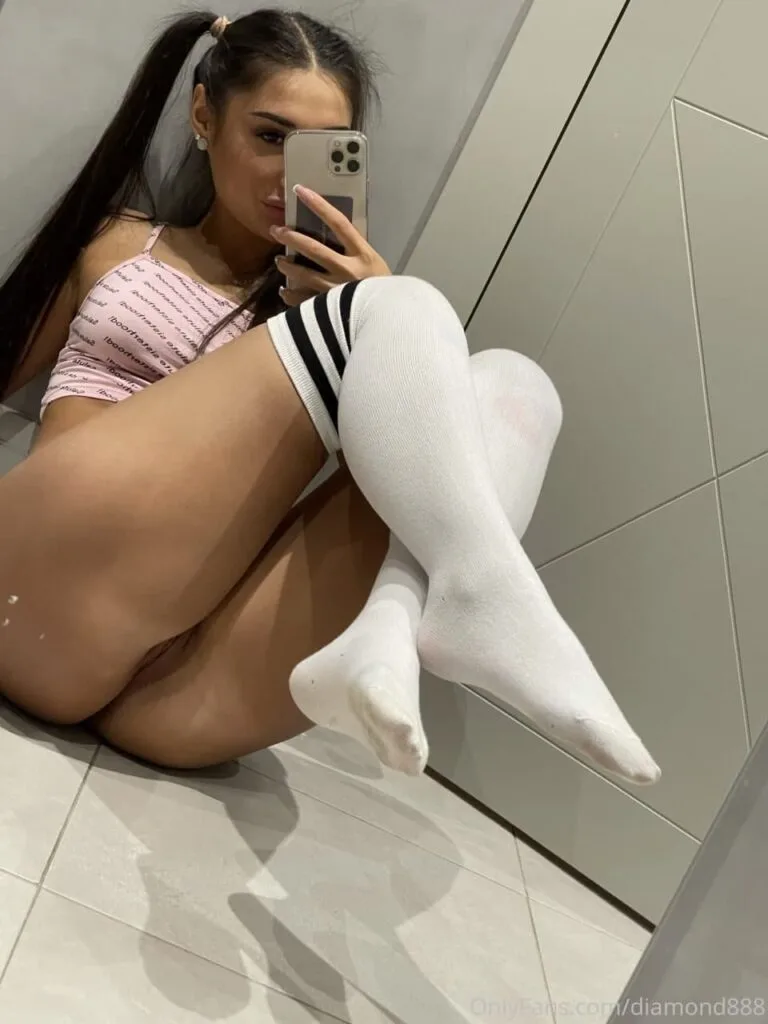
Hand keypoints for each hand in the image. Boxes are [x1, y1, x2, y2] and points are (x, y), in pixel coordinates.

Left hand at [270, 185, 389, 305]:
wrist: (390, 320)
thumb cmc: (386, 291)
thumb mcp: (376, 266)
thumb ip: (356, 253)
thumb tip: (337, 239)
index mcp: (362, 255)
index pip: (338, 223)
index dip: (318, 205)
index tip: (300, 190)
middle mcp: (347, 270)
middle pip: (314, 249)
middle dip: (292, 238)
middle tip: (276, 230)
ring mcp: (335, 290)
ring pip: (303, 275)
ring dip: (287, 266)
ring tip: (280, 261)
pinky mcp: (328, 309)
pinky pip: (302, 301)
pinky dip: (290, 295)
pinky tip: (284, 291)